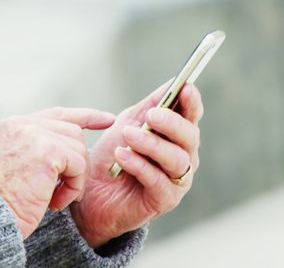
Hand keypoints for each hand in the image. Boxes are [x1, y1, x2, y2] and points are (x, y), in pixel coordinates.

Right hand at [0, 107, 114, 238]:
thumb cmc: (4, 203)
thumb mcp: (17, 165)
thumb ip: (39, 147)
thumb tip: (74, 142)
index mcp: (12, 125)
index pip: (57, 114)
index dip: (85, 116)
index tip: (107, 119)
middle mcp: (21, 124)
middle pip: (72, 131)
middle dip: (78, 161)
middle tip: (69, 189)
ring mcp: (34, 134)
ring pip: (78, 147)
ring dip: (75, 177)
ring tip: (57, 197)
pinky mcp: (47, 151)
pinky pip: (78, 164)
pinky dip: (74, 186)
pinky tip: (56, 201)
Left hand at [70, 81, 202, 248]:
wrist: (91, 192)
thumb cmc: (114, 155)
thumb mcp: (127, 123)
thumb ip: (148, 106)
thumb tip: (172, 82)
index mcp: (177, 136)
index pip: (192, 116)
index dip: (192, 102)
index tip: (185, 88)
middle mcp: (184, 157)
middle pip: (190, 137)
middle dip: (172, 124)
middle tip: (150, 115)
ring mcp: (176, 180)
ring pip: (176, 159)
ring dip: (151, 144)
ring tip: (127, 135)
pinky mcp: (164, 200)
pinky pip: (158, 180)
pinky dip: (139, 165)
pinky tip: (121, 156)